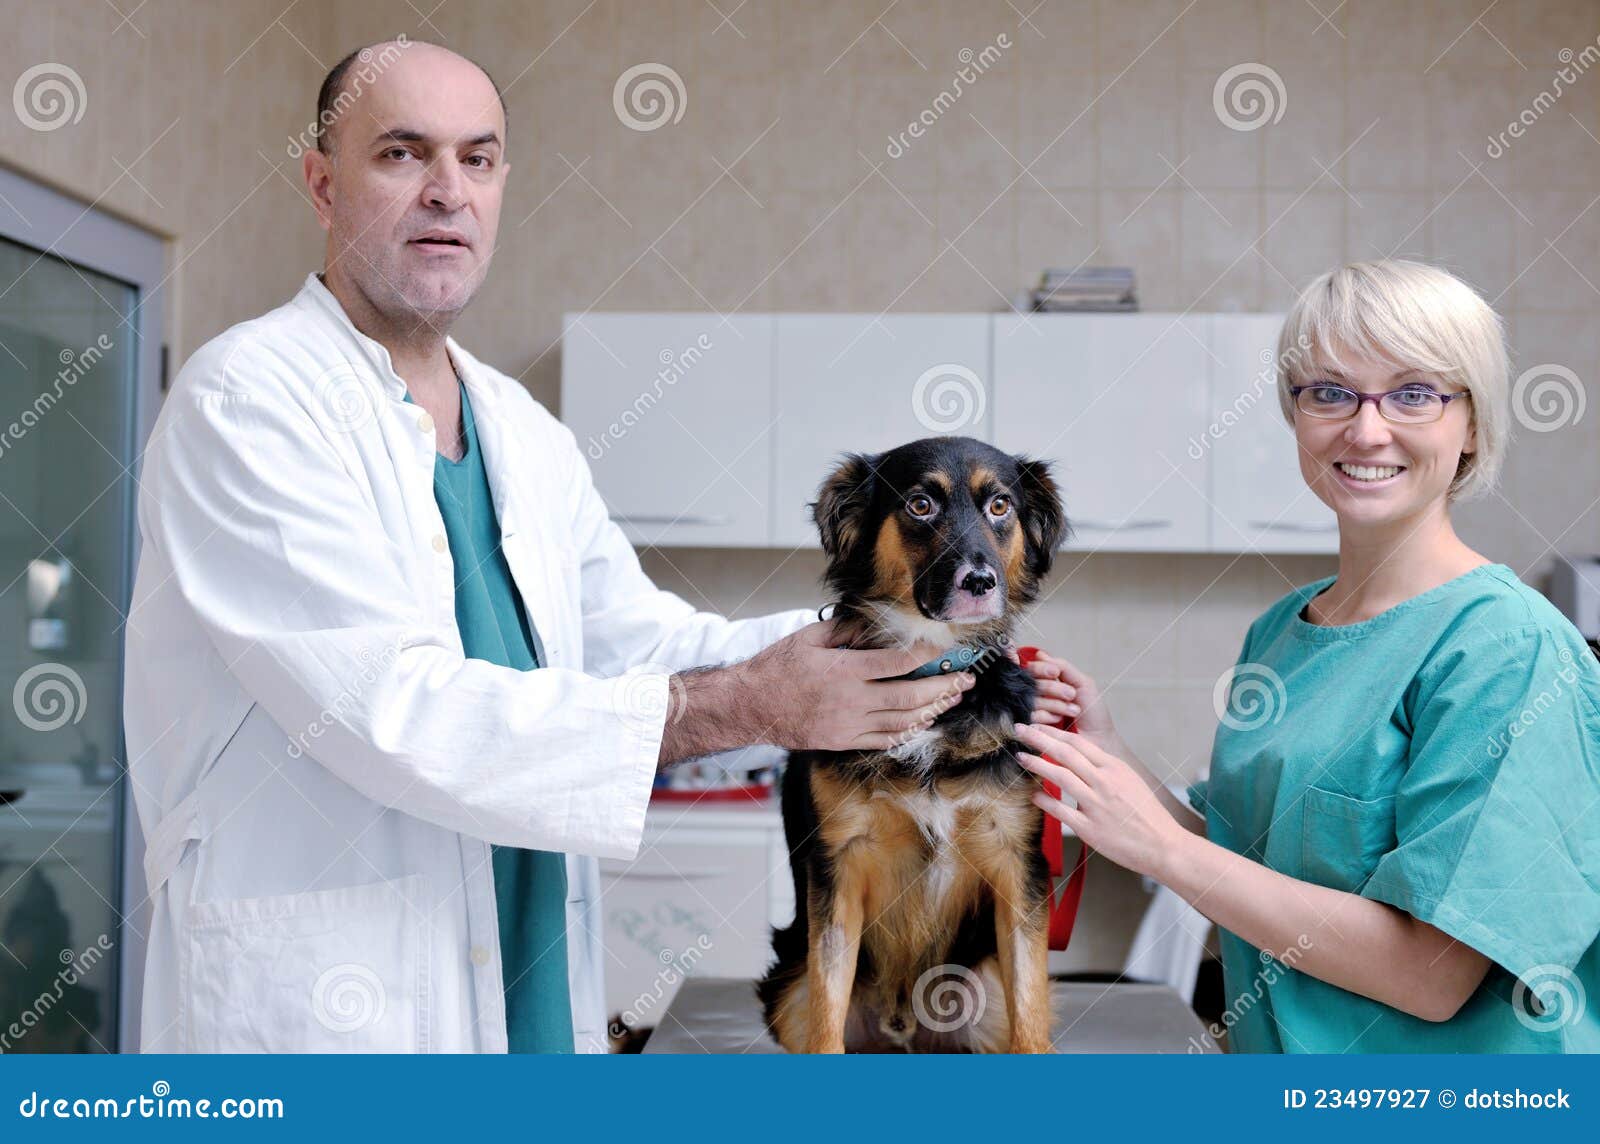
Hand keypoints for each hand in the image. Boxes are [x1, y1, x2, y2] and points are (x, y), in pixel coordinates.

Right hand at [738, 621, 974, 751]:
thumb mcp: (808, 637)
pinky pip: (886, 739)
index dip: (926, 656)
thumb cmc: (776, 668)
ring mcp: (849, 725)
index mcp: (843, 671)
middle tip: (966, 678)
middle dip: (944, 687)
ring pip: (903, 721)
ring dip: (934, 710)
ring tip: (954, 698)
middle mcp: (850, 701)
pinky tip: (926, 720)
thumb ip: (846, 630)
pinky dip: (911, 730)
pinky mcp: (844, 741)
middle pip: (910, 696)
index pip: (897, 663)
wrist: (749, 707)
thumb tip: (877, 625)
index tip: (944, 649)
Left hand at [1011, 721, 1189, 879]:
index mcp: (1115, 768)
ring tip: (1020, 755)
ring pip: (1060, 776)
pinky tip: (1032, 794)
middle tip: (1020, 729)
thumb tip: (1082, 755)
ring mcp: (1097, 805)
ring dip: (1037, 763)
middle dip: (1039, 738)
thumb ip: (1106, 768)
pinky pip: (1060, 810)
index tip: (1037, 726)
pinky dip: (1044, 800)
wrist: (1164, 845)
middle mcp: (1105, 782)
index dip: (1054, 732)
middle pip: (1065, 752)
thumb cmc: (1148, 815)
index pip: (1078, 742)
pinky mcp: (1090, 828)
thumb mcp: (1130, 781)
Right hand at [1016, 650, 1122, 754]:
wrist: (1098, 739)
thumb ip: (1062, 667)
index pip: (1033, 669)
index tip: (1055, 673)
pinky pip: (1031, 715)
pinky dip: (1048, 716)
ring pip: (1032, 700)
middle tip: (1071, 695)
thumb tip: (1040, 654)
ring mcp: (1034, 711)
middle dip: (1053, 688)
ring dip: (1055, 704)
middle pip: (1031, 683)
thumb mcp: (1083, 683)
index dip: (1041, 668)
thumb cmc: (1093, 713)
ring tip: (1073, 710)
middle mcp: (1039, 695)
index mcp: (1050, 682)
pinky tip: (1059, 721)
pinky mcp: (1031, 728)